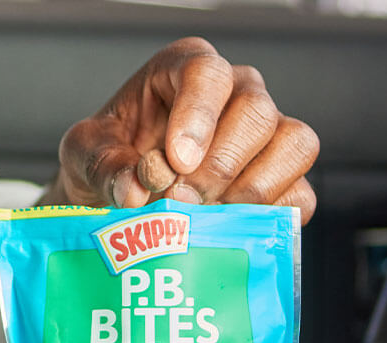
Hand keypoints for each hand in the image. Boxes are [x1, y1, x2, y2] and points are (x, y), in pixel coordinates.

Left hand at [40, 37, 317, 223]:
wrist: (115, 196)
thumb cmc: (106, 160)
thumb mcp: (84, 155)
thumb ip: (104, 166)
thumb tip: (135, 191)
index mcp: (185, 71)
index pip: (208, 74)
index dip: (197, 115)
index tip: (177, 159)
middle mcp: (236, 92)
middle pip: (256, 112)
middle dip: (217, 165)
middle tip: (180, 200)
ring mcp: (265, 135)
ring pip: (294, 144)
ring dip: (252, 187)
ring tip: (206, 214)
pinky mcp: (281, 178)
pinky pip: (301, 192)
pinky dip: (270, 214)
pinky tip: (229, 227)